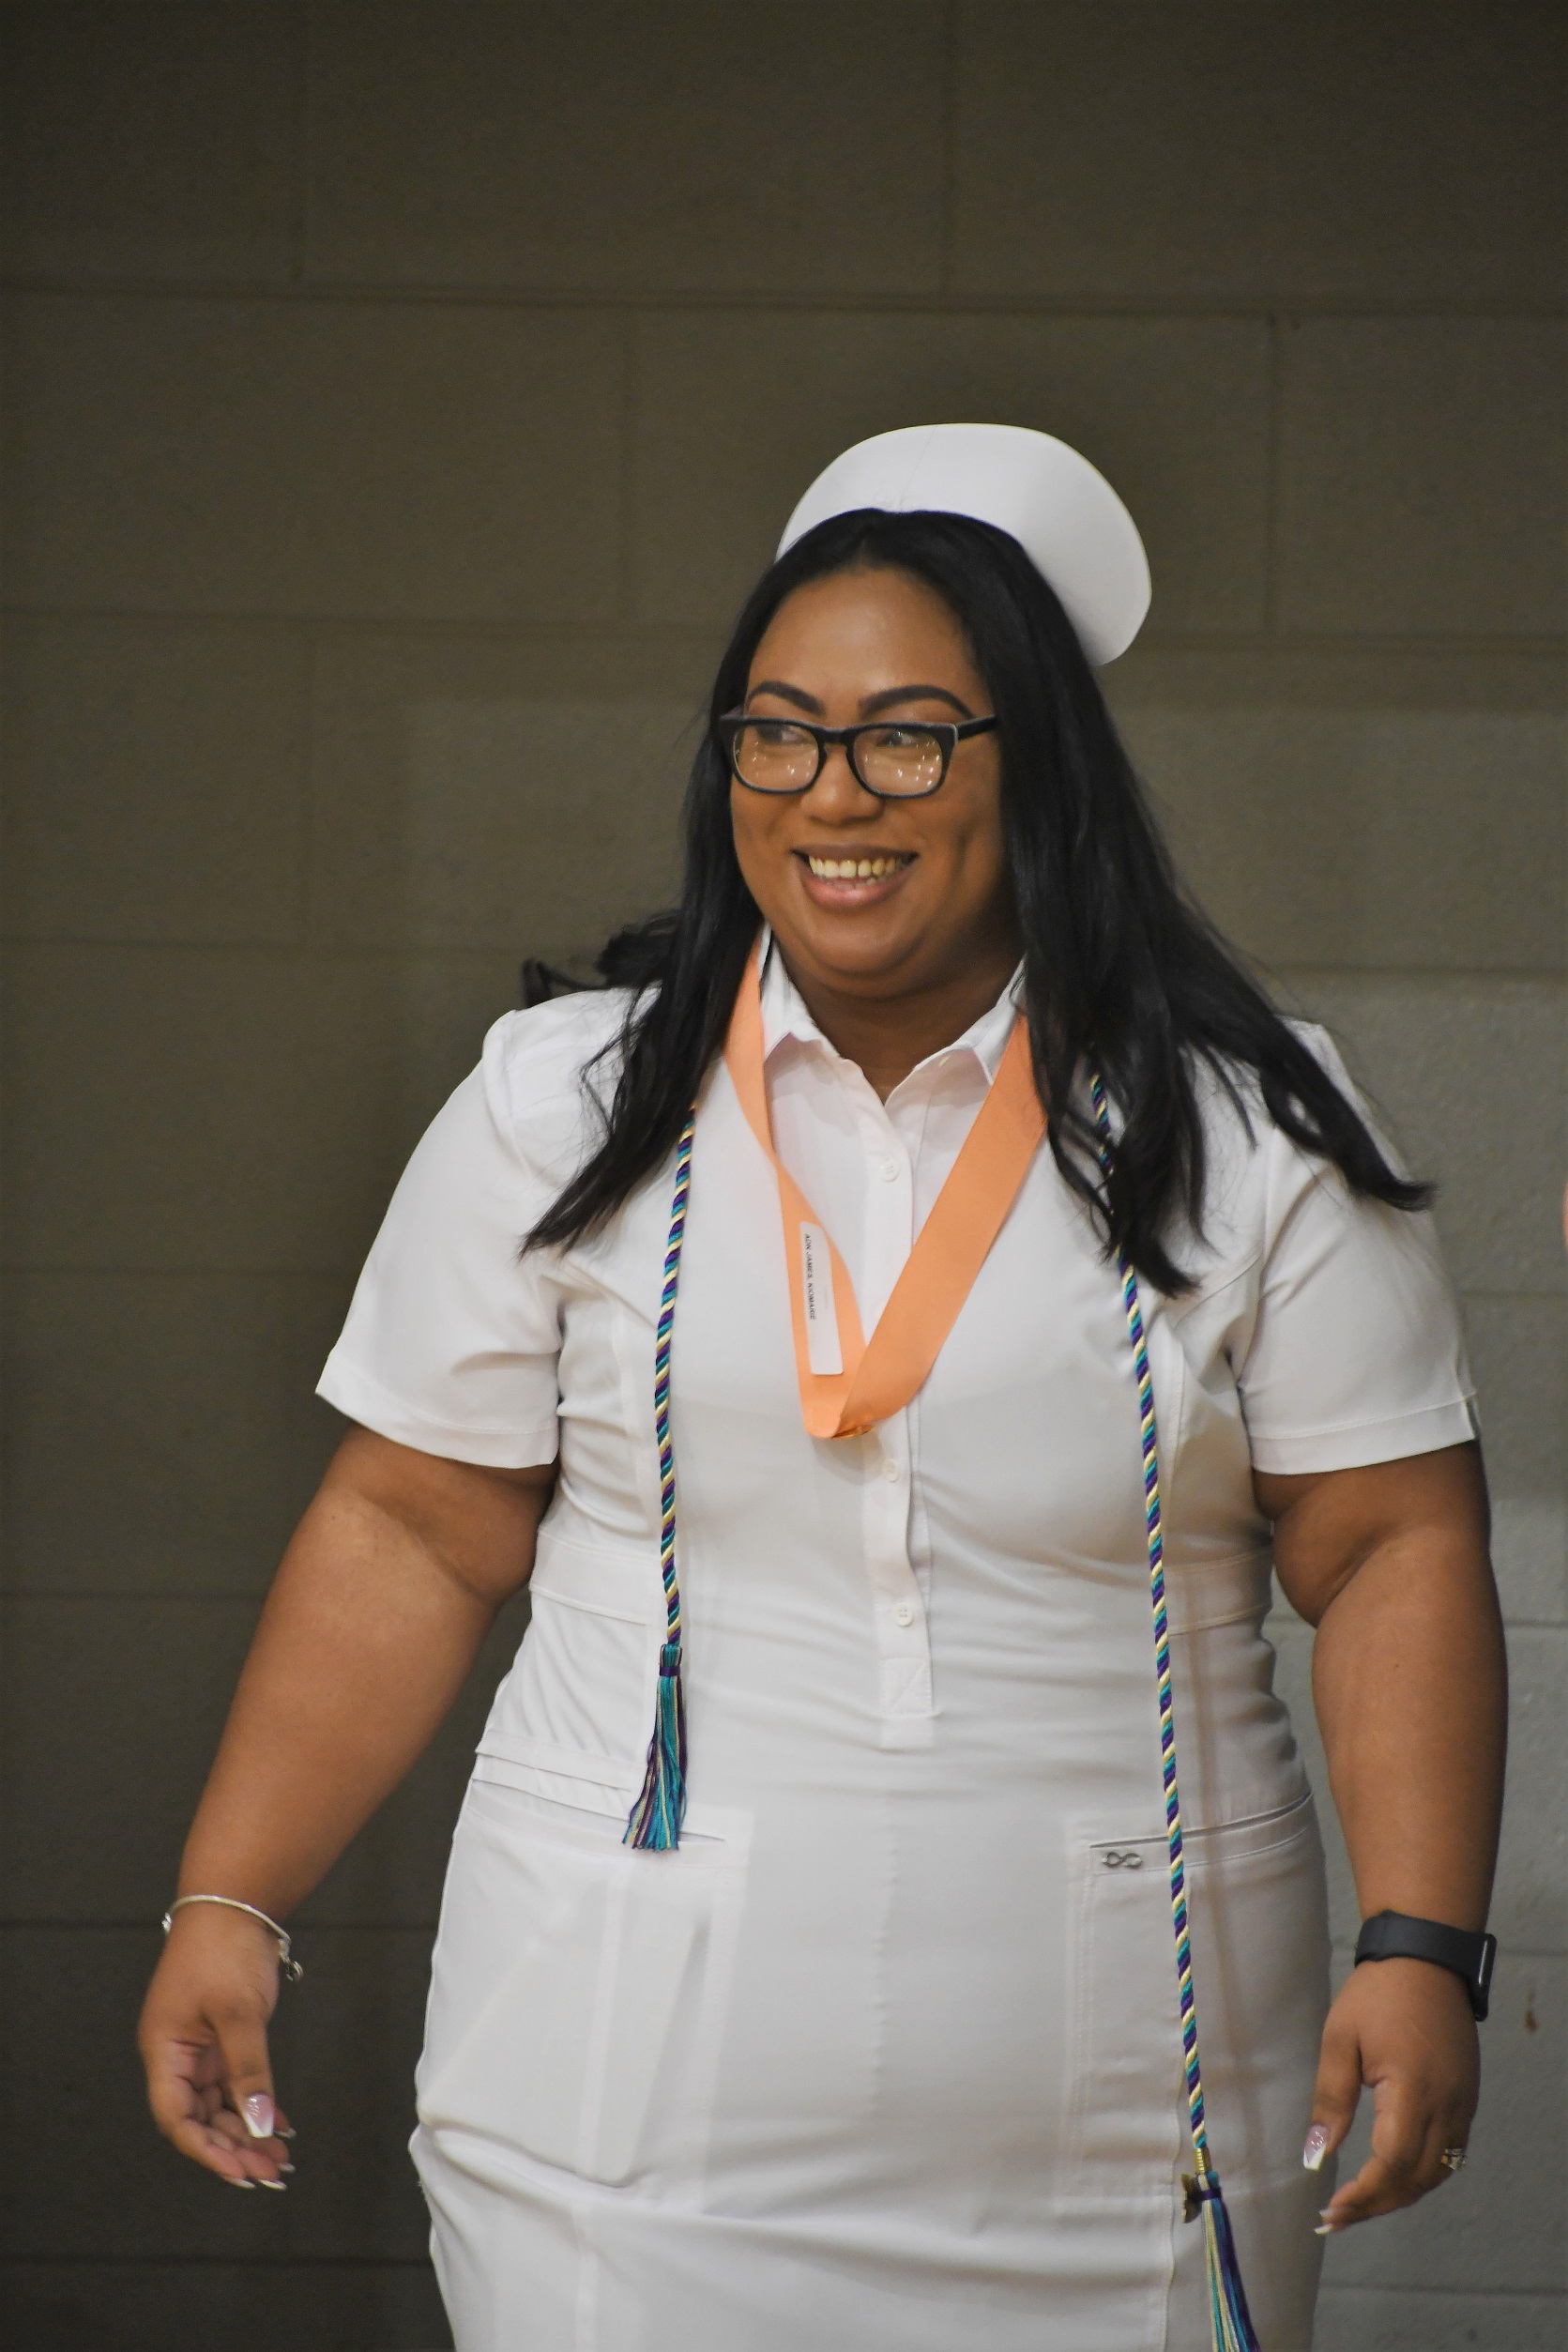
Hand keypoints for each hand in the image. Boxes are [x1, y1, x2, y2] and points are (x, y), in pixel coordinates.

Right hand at [138, 1904, 294, 2189]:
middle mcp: (177, 2056)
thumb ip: (250, 2071)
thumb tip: (261, 2124)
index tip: (240, 2170)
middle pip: (199, 2118)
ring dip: (246, 2131)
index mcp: (164, 2051)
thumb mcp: (239, 2013)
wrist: (235, 1902)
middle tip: (270, 2171)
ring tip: (279, 2157)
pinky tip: (279, 2124)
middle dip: (233, 2147)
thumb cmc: (223, 1949)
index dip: (206, 2149)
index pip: (177, 2117)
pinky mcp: (222, 2038)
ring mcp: (199, 2048)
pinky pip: (235, 2084)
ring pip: (218, 2106)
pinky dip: (255, 2104)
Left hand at [1305, 1956, 1477, 2229]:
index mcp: (1414, 2092)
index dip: (1364, 2194)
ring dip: (1400, 2193)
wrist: (1425, 1958)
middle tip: (1337, 2218)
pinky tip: (1392, 2175)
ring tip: (1360, 2204)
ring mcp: (1463, 2105)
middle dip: (1377, 2204)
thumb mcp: (1340, 2040)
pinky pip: (1450, 2154)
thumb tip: (1316, 2157)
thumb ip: (1331, 2101)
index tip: (1331, 2210)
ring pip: (1438, 2173)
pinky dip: (1421, 2173)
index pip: (1393, 2164)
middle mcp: (1448, 2107)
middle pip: (1418, 2179)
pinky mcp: (1467, 2099)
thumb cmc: (1376, 1995)